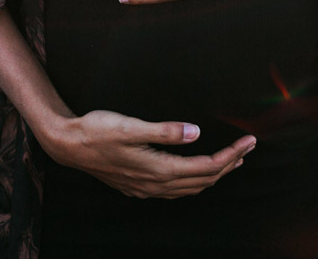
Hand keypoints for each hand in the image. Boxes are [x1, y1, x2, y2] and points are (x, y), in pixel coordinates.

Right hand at [48, 110, 256, 198]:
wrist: (68, 145)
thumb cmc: (97, 131)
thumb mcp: (131, 126)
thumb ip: (165, 131)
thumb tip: (196, 133)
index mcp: (159, 169)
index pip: (206, 167)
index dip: (231, 154)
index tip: (249, 140)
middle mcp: (156, 184)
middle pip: (203, 180)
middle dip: (229, 164)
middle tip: (248, 147)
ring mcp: (147, 188)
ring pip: (191, 188)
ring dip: (214, 174)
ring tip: (231, 161)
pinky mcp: (138, 186)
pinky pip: (176, 190)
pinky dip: (194, 181)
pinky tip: (195, 173)